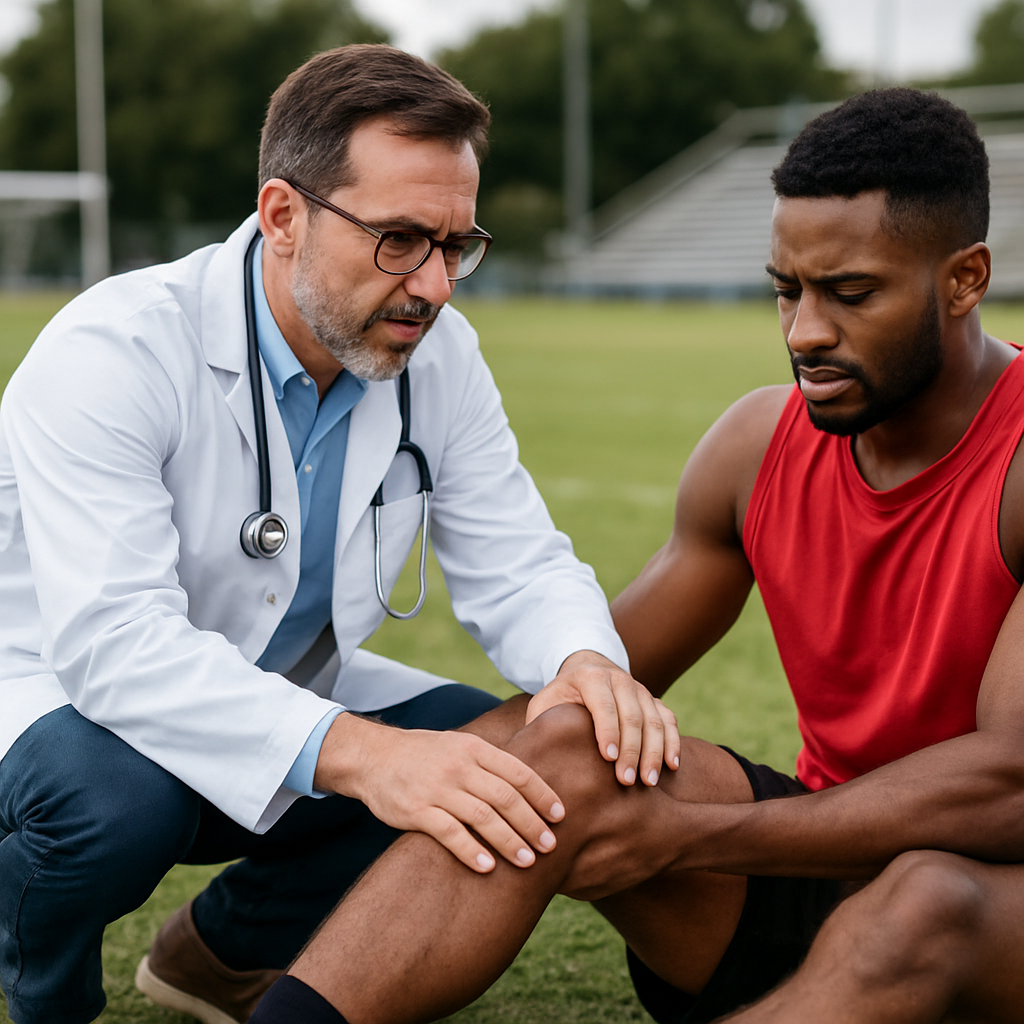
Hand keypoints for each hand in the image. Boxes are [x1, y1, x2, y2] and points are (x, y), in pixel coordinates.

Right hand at [315, 713, 565, 872]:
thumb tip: (530, 788)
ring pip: (482, 817)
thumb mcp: (459, 746)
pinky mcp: (416, 810)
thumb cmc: (424, 756)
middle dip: (532, 824)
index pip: (518, 772)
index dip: (542, 794)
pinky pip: (449, 833)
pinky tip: (487, 868)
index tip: (560, 816)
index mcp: (474, 749)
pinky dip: (470, 851)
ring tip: (528, 861)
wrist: (373, 757)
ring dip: (509, 841)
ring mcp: (437, 788)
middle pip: (505, 797)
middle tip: (551, 846)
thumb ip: (489, 763)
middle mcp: (458, 766)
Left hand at [525, 650, 679, 787]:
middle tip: (627, 781)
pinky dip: (673, 742)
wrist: (586, 671)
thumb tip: (533, 758)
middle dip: (632, 750)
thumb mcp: (544, 704)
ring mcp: (640, 689)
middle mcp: (620, 680)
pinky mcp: (654, 700)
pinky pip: (669, 720)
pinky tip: (672, 766)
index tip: (608, 759)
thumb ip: (540, 724)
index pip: (603, 704)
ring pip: (655, 719)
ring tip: (648, 782)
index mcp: (590, 677)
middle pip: (633, 715)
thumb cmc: (561, 698)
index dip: (608, 731)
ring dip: (654, 752)